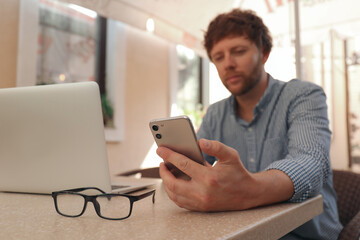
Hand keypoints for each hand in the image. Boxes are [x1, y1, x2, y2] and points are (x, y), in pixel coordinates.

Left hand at [157, 139, 292, 211]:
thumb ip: (216, 146)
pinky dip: (173, 192)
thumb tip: (200, 141)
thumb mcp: (230, 155)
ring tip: (166, 171)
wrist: (248, 194)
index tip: (160, 149)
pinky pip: (180, 201)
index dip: (169, 155)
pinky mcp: (200, 208)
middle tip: (162, 162)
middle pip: (173, 183)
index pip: (183, 164)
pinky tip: (172, 182)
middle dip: (164, 172)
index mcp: (209, 177)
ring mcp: (201, 202)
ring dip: (166, 182)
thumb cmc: (237, 172)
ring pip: (174, 194)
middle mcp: (203, 192)